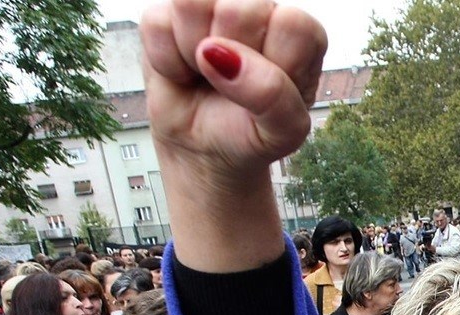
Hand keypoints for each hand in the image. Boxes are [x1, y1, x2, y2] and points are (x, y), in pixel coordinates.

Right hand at [140, 0, 326, 271]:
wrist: (206, 154)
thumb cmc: (254, 139)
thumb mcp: (281, 130)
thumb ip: (269, 93)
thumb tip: (218, 55)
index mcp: (300, 35)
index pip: (296, 25)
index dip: (273, 66)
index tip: (262, 95)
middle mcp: (260, 10)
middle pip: (245, 6)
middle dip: (234, 60)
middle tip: (229, 88)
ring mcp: (212, 5)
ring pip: (197, 2)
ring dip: (195, 56)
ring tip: (205, 79)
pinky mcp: (170, 14)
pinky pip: (159, 21)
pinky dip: (166, 59)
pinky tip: (181, 73)